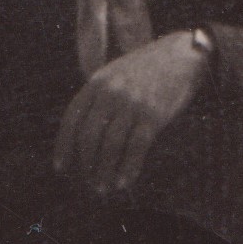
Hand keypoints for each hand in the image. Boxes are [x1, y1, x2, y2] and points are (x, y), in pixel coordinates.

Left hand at [53, 30, 209, 196]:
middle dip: (85, 163)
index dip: (63, 145)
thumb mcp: (115, 73)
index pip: (72, 118)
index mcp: (97, 82)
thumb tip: (82, 130)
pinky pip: (136, 148)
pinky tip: (123, 182)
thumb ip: (98, 95)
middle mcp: (111, 93)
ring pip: (111, 145)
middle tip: (86, 182)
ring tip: (102, 188)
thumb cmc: (147, 69)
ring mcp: (132, 104)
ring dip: (104, 171)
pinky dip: (128, 168)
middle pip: (89, 136)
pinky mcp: (153, 115)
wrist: (182, 55)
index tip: (60, 167)